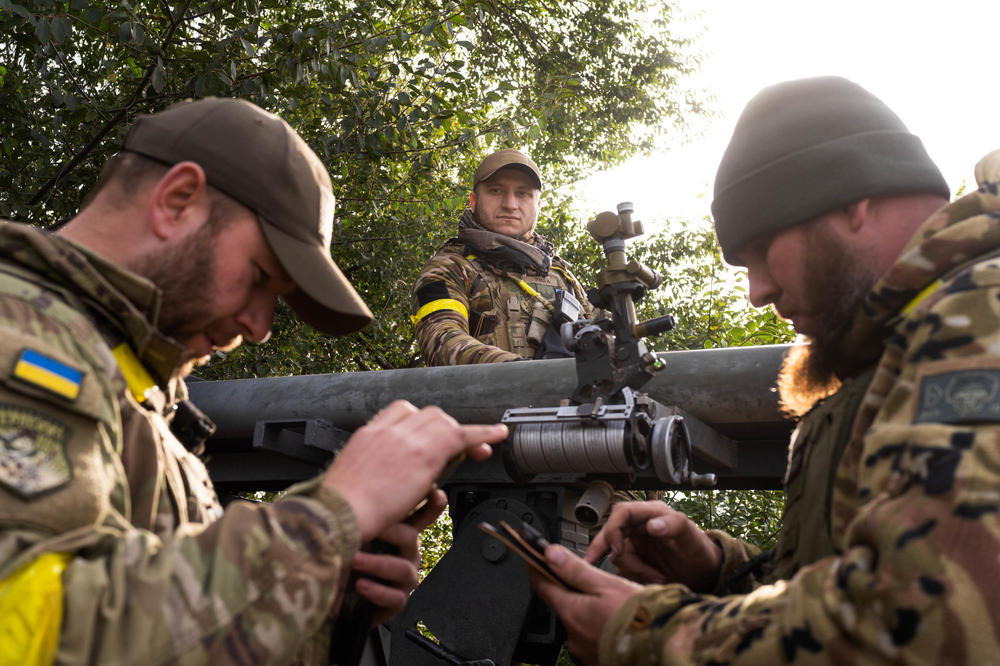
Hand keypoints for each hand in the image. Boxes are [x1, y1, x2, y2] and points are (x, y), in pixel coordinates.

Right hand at [324, 400, 505, 541]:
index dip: (422, 423)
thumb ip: (369, 472)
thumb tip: (383, 480)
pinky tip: (499, 435)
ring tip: (476, 452)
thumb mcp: (350, 481)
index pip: (402, 412)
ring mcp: (407, 439)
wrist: (337, 514)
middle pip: (427, 415)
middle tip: (459, 451)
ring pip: (444, 423)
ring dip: (460, 436)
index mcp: (368, 435)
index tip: (430, 437)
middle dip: (445, 428)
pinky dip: (483, 433)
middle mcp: (388, 430)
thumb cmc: (339, 510)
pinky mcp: (425, 454)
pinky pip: (462, 436)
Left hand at [350, 490, 446, 625]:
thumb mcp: (354, 532)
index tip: (434, 492)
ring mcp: (404, 579)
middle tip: (370, 529)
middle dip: (390, 532)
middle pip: (410, 538)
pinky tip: (360, 585)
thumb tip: (363, 484)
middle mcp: (407, 554)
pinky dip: (376, 591)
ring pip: (402, 569)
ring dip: (376, 564)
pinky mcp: (396, 601)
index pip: (424, 515)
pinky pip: (395, 597)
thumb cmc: (345, 558)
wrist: (335, 596)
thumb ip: (364, 514)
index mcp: (402, 534)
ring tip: (354, 561)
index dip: (433, 504)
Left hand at [530, 545, 641, 665]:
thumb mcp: (608, 585)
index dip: (536, 567)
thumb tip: (550, 554)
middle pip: (562, 603)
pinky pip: (592, 636)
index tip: (532, 556)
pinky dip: (599, 625)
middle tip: (583, 575)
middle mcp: (573, 635)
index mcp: (572, 612)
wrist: (665, 650)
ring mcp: (585, 650)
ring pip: (579, 620)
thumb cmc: (642, 619)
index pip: (542, 585)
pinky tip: (616, 620)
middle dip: (568, 588)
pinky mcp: (598, 659)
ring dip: (587, 608)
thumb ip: (576, 570)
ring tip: (611, 600)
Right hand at [585, 501, 719, 591]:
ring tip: (658, 577)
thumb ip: (674, 525)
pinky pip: (623, 569)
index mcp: (651, 514)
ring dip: (634, 569)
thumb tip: (651, 525)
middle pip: (610, 532)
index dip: (613, 529)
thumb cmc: (701, 550)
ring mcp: (636, 545)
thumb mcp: (691, 536)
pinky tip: (653, 580)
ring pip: (617, 555)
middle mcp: (639, 527)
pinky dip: (634, 577)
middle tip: (592, 562)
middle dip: (601, 548)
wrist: (705, 574)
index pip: (622, 513)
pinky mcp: (636, 562)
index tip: (618, 549)